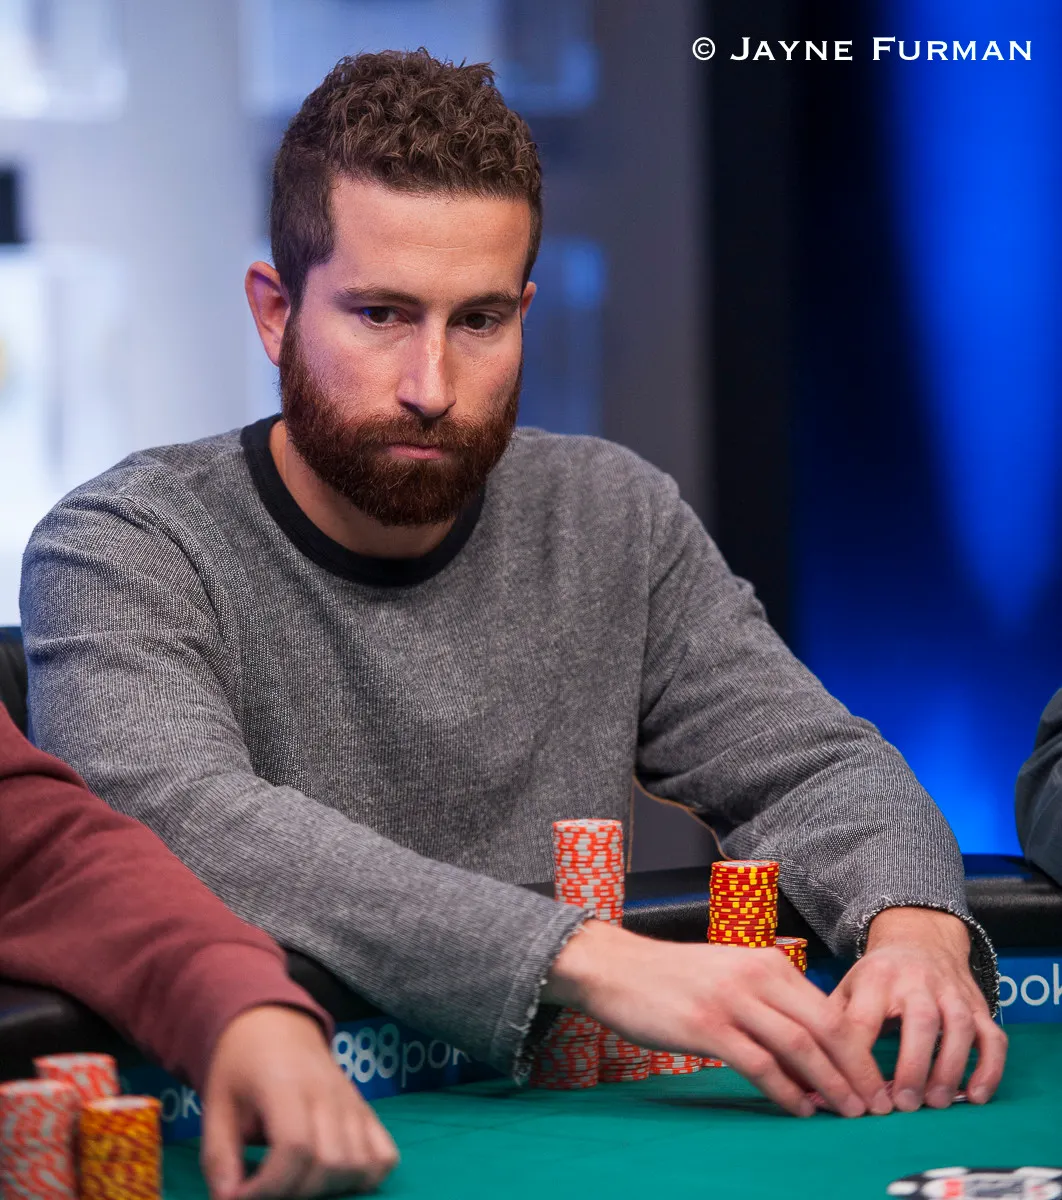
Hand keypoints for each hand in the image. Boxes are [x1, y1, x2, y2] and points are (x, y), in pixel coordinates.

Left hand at [200, 1005, 398, 1199]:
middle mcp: (328, 1093)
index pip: (294, 1147)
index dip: (269, 1186)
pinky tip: (335, 1178)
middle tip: (265, 1190)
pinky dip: (366, 1177)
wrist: (275, 1025)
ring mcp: (353, 1102)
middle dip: (295, 1192)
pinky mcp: (366, 1110)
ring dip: (327, 1189)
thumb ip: (218, 1157)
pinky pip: (384, 1155)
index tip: (241, 1196)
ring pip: (359, 1164)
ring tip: (295, 1184)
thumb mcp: (216, 1105)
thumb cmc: (242, 1066)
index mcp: (286, 1085)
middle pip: (329, 1163)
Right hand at [543, 920, 889, 1117]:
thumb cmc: (675, 977)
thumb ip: (769, 1001)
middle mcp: (756, 976)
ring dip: (830, 1085)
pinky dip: (786, 1092)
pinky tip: (799, 1109)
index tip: (875, 1080)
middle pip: (826, 1028)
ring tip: (847, 1112)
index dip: (859, 1049)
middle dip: (857, 1071)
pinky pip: (759, 1065)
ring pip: (799, 1047)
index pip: (830, 1009)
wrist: (618, 968)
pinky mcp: (706, 1026)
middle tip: (876, 1105)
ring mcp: (731, 1001)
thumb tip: (812, 1051)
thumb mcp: (730, 974)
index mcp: (767, 962)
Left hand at [829, 907, 1007, 1110]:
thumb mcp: (848, 986)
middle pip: (920, 1019)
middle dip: (913, 1064)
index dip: (858, 1058)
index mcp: (875, 978)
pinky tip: (976, 1096)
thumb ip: (830, 1022)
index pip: (863, 1018)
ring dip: (950, 1067)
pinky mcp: (978, 1006)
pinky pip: (992, 1036)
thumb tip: (803, 1069)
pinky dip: (989, 1067)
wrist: (919, 937)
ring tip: (936, 1103)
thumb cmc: (877, 976)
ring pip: (958, 1027)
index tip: (857, 1095)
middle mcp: (916, 981)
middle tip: (904, 1104)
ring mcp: (951, 992)